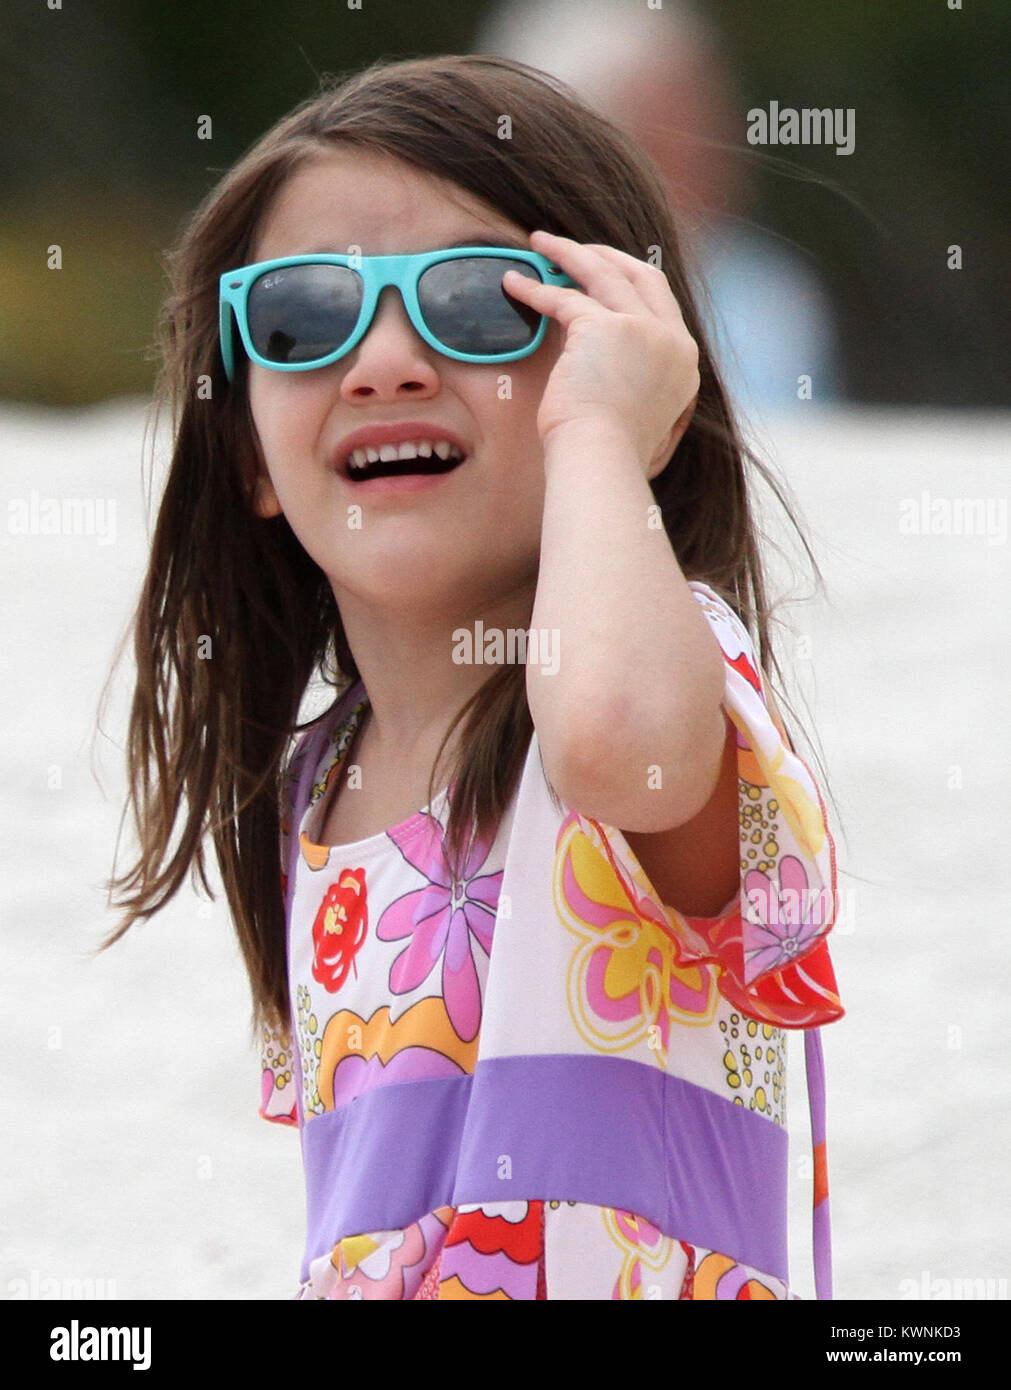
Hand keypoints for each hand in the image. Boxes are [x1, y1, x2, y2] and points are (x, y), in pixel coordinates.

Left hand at [502, 230, 699, 476]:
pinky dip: (536, 288)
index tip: (605, 271)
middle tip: (573, 248)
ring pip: (601, 272)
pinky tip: (514, 284)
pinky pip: (563, 298)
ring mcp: (641, 329)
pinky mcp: (604, 328)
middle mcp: (669, 339)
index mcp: (683, 361)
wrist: (602, 462)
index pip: (661, 301)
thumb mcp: (645, 420)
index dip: (631, 279)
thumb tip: (618, 380)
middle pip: (638, 273)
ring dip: (568, 252)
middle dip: (605, 254)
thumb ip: (641, 390)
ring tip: (539, 242)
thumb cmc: (612, 456)